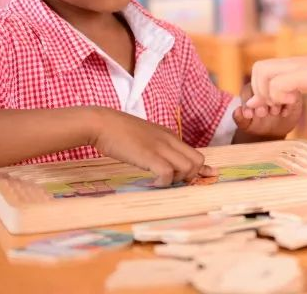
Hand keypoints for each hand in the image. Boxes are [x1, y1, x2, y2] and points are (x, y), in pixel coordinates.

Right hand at [87, 107, 212, 186]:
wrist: (102, 123)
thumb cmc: (119, 132)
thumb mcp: (146, 137)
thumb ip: (158, 146)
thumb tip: (162, 161)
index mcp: (170, 136)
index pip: (195, 153)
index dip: (200, 169)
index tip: (204, 177)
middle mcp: (170, 140)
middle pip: (197, 161)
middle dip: (190, 176)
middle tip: (172, 182)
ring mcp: (160, 147)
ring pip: (187, 168)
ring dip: (177, 180)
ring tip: (160, 182)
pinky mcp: (149, 155)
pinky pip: (168, 173)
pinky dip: (163, 183)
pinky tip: (152, 183)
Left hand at [233, 82, 302, 139]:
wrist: (274, 131)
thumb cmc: (257, 125)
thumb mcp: (247, 125)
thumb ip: (240, 119)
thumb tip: (237, 112)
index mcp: (251, 90)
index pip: (248, 90)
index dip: (248, 102)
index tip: (250, 115)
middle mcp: (266, 85)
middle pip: (263, 85)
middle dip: (262, 100)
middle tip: (262, 113)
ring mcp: (281, 88)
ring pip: (279, 86)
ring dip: (276, 99)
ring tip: (274, 112)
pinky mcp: (295, 94)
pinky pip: (293, 94)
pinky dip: (288, 104)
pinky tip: (284, 114)